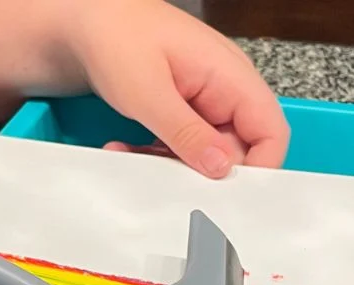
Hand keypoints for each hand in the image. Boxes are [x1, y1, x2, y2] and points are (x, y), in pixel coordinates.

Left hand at [67, 0, 288, 176]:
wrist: (81, 21)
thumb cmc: (116, 37)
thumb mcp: (149, 93)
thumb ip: (187, 132)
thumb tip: (222, 168)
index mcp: (231, 76)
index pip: (271, 131)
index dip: (259, 168)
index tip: (226, 195)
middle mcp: (224, 90)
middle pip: (237, 151)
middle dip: (201, 173)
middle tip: (164, 180)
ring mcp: (201, 101)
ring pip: (203, 154)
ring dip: (170, 166)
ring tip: (132, 157)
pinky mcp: (179, 110)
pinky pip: (180, 146)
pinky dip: (155, 155)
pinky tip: (125, 149)